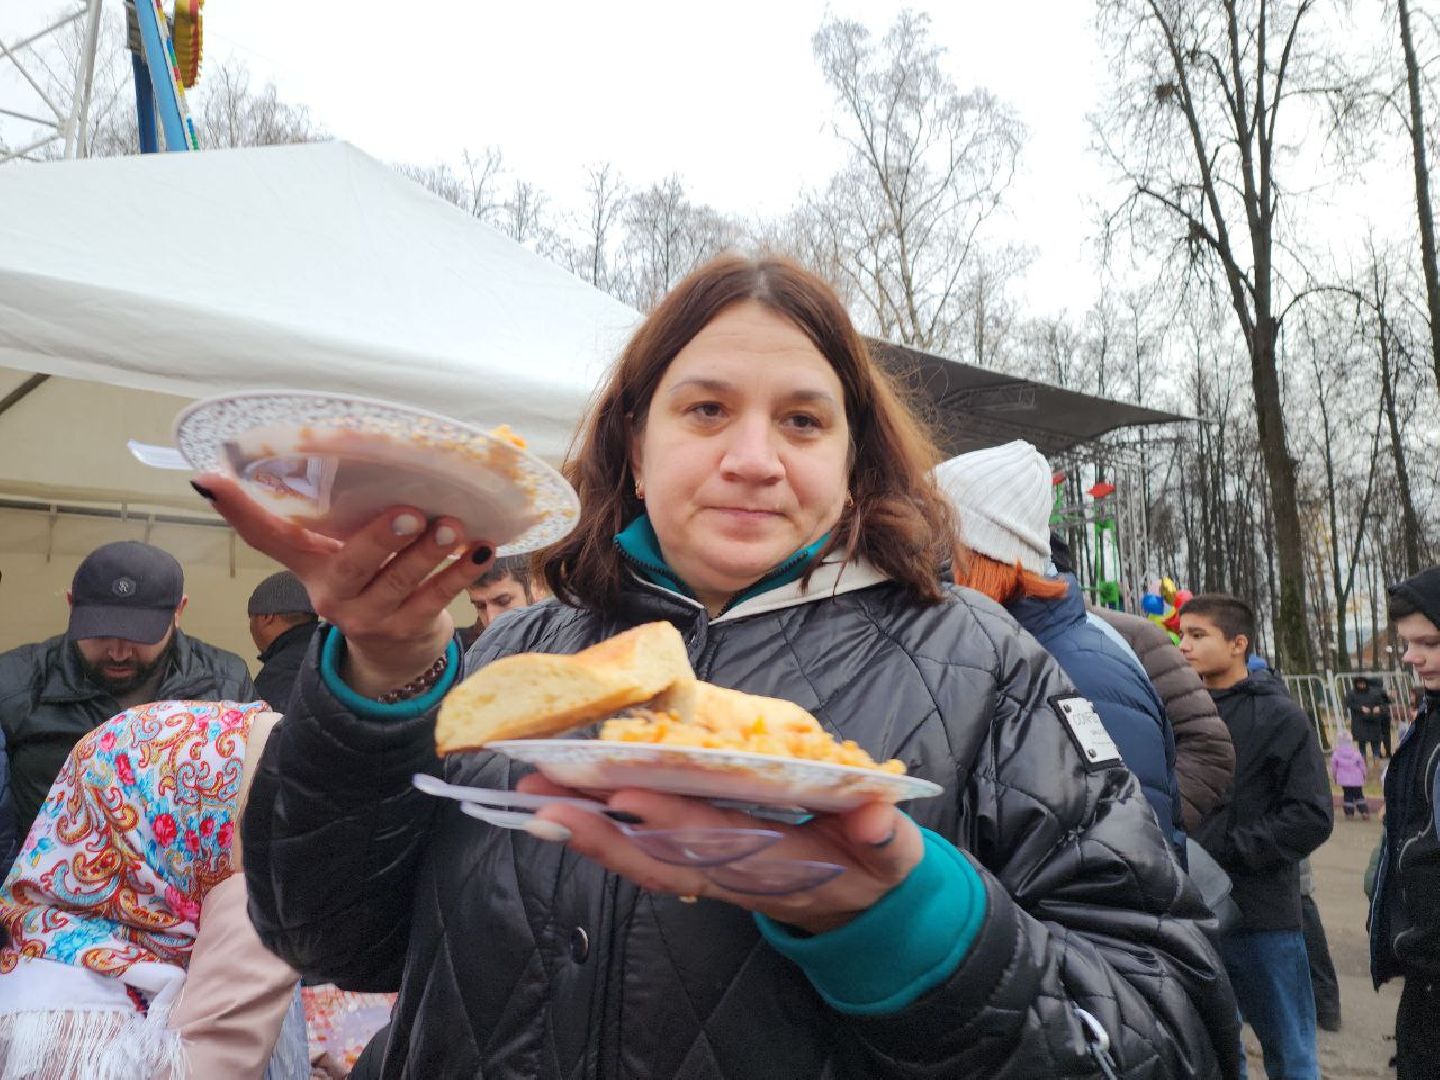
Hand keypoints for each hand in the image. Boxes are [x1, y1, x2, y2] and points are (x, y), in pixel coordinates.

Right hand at [195, 474, 492, 694]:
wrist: (393, 648)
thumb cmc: (371, 575)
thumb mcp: (344, 545)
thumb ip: (348, 504)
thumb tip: (361, 446)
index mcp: (308, 563)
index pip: (265, 535)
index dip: (237, 509)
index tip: (209, 477)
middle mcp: (331, 593)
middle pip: (351, 564)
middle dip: (381, 538)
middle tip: (412, 512)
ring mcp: (367, 617)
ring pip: (400, 584)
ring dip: (430, 554)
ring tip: (453, 527)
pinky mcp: (404, 632)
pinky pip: (435, 601)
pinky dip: (460, 574)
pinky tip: (480, 551)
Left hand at [518, 775, 924, 933]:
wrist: (859, 905)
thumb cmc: (871, 867)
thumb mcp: (889, 855)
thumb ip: (884, 836)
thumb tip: (875, 818)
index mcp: (775, 866)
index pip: (715, 843)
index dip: (671, 822)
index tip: (626, 793)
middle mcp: (730, 873)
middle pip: (657, 857)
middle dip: (600, 830)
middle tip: (542, 798)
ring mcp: (710, 873)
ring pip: (641, 859)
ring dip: (588, 833)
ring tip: (534, 799)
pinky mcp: (698, 864)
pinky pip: (643, 855)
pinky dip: (602, 836)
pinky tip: (562, 810)